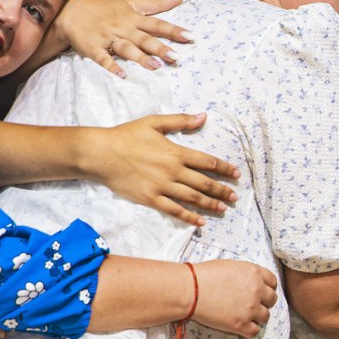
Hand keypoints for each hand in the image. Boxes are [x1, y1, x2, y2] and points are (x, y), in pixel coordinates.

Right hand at [58, 0, 191, 77]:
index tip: (190, 36)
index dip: (173, 30)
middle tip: (175, 57)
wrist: (70, 10)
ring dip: (139, 57)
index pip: (157, 24)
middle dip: (160, 47)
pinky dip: (111, 66)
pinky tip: (122, 75)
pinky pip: (103, 58)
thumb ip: (156, 3)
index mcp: (133, 18)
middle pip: (144, 38)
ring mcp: (108, 38)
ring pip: (125, 48)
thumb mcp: (130, 2)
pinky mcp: (93, 48)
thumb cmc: (104, 8)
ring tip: (155, 67)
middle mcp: (123, 27)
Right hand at [93, 114, 239, 225]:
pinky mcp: (150, 198)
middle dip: (223, 191)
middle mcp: (173, 171)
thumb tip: (203, 117)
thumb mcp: (154, 122)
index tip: (236, 174)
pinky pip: (174, 210)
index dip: (225, 169)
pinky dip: (189, 217)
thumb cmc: (127, 135)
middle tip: (235, 197)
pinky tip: (200, 221)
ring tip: (224, 209)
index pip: (209, 162)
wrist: (101, 153)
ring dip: (211, 204)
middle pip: (205, 183)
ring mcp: (162, 186)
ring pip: (193, 198)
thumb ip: (180, 121)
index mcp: (176, 152)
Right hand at [189, 259, 277, 335]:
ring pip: (266, 316)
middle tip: (250, 304)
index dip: (266, 287)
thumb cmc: (204, 275)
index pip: (273, 282)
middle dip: (263, 302)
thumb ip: (246, 275)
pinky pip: (255, 331)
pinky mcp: (241, 324)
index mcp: (255, 273)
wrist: (189, 290)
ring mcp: (250, 308)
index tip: (260, 292)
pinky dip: (249, 329)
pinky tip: (240, 325)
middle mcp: (257, 290)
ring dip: (257, 317)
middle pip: (272, 300)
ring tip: (244, 315)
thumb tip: (251, 282)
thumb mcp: (231, 266)